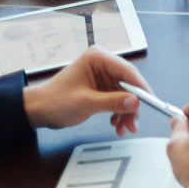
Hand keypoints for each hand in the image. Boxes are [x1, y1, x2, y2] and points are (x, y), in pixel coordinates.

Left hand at [23, 47, 144, 133]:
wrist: (37, 110)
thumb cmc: (55, 102)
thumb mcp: (86, 103)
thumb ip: (113, 101)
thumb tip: (136, 102)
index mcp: (98, 58)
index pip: (127, 71)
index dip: (141, 88)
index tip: (151, 103)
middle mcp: (102, 63)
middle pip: (128, 83)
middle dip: (133, 105)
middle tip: (134, 123)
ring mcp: (102, 75)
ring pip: (125, 94)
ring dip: (126, 112)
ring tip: (124, 129)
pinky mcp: (100, 87)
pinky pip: (117, 99)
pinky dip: (119, 112)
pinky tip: (115, 124)